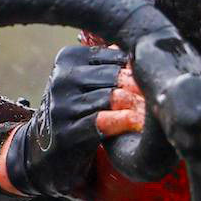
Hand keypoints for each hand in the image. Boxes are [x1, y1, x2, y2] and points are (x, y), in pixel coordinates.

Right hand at [0, 44, 143, 198]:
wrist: (42, 152)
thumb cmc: (74, 112)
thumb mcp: (84, 83)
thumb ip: (108, 65)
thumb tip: (140, 48)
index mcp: (68, 58)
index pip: (114, 55)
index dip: (137, 68)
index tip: (156, 79)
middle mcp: (62, 78)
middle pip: (114, 76)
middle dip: (138, 88)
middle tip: (158, 98)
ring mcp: (61, 105)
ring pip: (110, 98)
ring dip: (135, 106)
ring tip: (151, 112)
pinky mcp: (66, 132)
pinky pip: (100, 121)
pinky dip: (121, 121)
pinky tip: (134, 123)